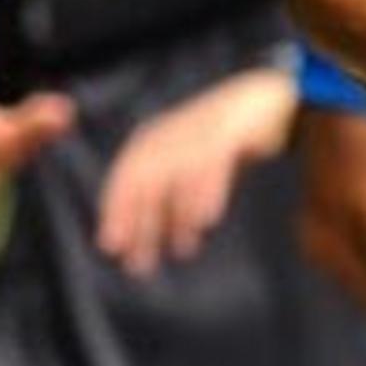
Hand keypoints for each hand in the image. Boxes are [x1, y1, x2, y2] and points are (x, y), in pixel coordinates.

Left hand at [94, 67, 295, 276]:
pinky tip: (207, 221)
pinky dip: (205, 192)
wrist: (254, 103)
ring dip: (176, 216)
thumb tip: (154, 239)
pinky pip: (209, 164)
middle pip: (144, 181)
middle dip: (140, 224)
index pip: (123, 179)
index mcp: (150, 140)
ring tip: (183, 250)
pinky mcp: (223, 131)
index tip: (111, 248)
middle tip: (140, 263)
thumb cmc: (217, 141)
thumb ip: (171, 201)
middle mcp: (166, 135)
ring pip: (176, 175)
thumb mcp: (187, 169)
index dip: (116, 213)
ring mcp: (193, 131)